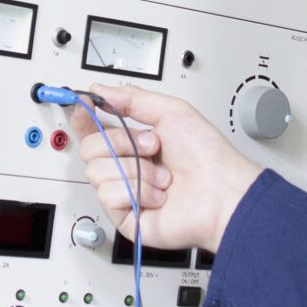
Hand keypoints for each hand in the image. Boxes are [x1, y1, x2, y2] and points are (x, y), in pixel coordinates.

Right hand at [64, 84, 262, 255]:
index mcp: (134, 143)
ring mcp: (125, 192)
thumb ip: (133, 98)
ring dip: (136, 170)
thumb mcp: (172, 112)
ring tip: (163, 178)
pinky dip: (136, 191)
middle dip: (121, 143)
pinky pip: (108, 195)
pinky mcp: (125, 216)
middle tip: (153, 147)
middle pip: (89, 148)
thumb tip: (101, 90)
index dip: (84, 116)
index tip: (84, 104)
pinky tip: (158, 197)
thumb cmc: (208, 157)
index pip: (94, 129)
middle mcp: (127, 167)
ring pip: (97, 172)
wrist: (222, 193)